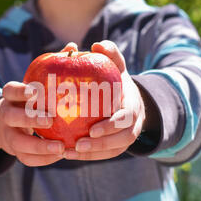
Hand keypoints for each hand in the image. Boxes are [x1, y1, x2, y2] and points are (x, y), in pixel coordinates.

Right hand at [0, 81, 64, 166]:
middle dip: (30, 119)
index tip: (34, 91)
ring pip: (18, 142)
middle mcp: (6, 115)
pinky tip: (61, 155)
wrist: (7, 126)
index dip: (20, 91)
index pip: (10, 90)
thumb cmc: (30, 103)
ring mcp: (9, 135)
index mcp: (10, 98)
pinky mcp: (15, 152)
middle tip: (50, 120)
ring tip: (61, 147)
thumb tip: (75, 55)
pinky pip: (27, 158)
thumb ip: (51, 78)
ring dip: (40, 146)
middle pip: (11, 116)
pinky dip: (44, 159)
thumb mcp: (33, 90)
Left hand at [63, 40, 146, 160]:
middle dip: (100, 145)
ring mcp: (126, 138)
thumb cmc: (117, 80)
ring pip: (112, 151)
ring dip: (91, 154)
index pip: (125, 119)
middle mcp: (133, 125)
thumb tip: (96, 44)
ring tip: (69, 153)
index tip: (92, 130)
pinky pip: (104, 155)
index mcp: (132, 106)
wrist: (128, 98)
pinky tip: (68, 154)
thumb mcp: (117, 65)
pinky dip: (88, 156)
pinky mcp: (117, 147)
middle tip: (77, 144)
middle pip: (120, 140)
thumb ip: (110, 54)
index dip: (110, 126)